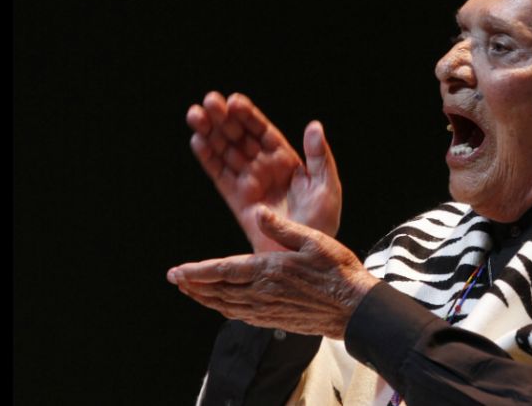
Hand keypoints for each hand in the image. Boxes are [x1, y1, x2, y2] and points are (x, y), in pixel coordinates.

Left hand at [167, 206, 380, 338]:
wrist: (355, 308)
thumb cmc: (338, 271)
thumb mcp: (313, 240)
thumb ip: (282, 228)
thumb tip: (258, 212)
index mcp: (269, 270)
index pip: (223, 271)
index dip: (197, 272)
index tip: (176, 272)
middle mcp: (263, 293)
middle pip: (219, 292)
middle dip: (194, 286)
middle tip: (176, 280)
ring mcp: (268, 309)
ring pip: (227, 306)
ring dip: (206, 299)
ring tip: (191, 291)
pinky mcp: (275, 319)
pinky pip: (242, 316)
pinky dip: (225, 309)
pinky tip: (222, 305)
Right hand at [187, 92, 341, 251]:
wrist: (301, 258)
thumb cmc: (320, 224)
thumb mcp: (327, 187)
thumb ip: (319, 157)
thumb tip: (313, 126)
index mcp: (286, 160)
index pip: (263, 132)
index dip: (248, 116)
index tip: (234, 101)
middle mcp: (264, 167)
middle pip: (240, 136)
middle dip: (224, 118)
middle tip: (209, 101)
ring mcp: (248, 182)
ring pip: (225, 151)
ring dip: (210, 132)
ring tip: (195, 114)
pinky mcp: (235, 199)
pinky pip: (219, 174)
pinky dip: (207, 158)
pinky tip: (197, 141)